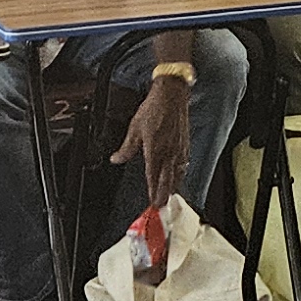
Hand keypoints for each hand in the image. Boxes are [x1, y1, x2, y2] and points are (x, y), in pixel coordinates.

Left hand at [113, 75, 192, 205]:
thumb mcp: (134, 128)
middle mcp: (168, 152)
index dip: (152, 191)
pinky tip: (179, 175)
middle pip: (167, 179)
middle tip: (161, 206)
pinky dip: (181, 173)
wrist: (172, 95)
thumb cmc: (154, 109)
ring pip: (177, 173)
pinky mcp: (185, 143)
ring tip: (170, 196)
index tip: (151, 202)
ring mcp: (179, 149)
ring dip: (173, 186)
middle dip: (164, 194)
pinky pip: (184, 163)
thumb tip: (116, 159)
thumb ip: (126, 148)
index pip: (152, 176)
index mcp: (155, 150)